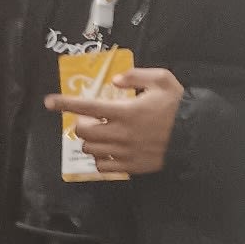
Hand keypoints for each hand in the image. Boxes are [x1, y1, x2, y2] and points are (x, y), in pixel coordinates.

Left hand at [46, 66, 184, 175]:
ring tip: (101, 134)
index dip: (64, 103)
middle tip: (91, 119)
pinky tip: (108, 151)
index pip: (87, 106)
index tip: (49, 102)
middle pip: (83, 131)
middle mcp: (121, 133)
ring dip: (90, 141)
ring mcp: (125, 152)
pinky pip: (103, 167)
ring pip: (91, 149)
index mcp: (126, 110)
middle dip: (82, 123)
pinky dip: (100, 159)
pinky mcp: (130, 167)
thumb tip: (114, 81)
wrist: (196, 136)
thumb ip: (135, 76)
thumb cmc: (178, 106)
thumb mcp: (162, 80)